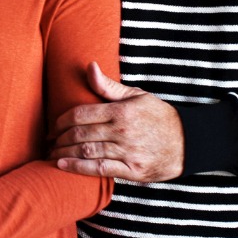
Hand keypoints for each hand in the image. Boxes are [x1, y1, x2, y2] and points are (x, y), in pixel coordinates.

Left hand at [51, 62, 184, 181]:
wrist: (188, 142)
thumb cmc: (158, 116)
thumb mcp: (136, 95)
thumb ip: (108, 86)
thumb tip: (89, 66)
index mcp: (121, 111)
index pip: (82, 114)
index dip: (62, 120)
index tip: (53, 125)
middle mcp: (122, 131)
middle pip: (81, 134)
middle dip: (59, 138)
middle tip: (49, 140)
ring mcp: (127, 152)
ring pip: (87, 152)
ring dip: (64, 153)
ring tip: (51, 153)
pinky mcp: (132, 171)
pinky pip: (100, 169)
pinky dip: (78, 168)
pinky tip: (63, 166)